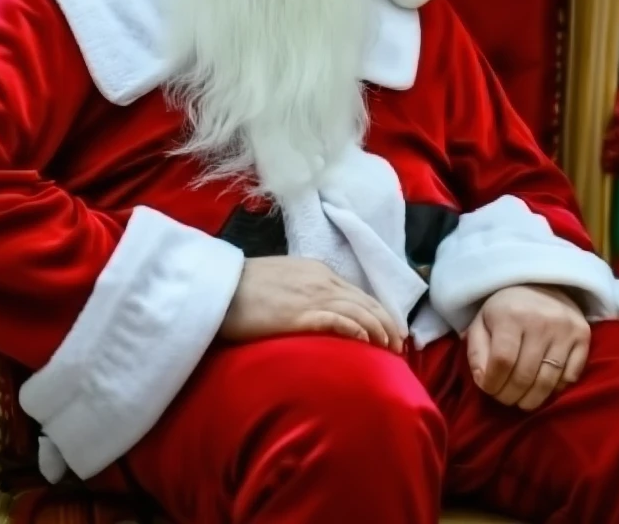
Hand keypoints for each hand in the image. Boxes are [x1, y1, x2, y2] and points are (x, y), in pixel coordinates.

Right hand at [220, 256, 405, 352]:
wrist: (219, 288)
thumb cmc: (244, 288)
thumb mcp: (282, 282)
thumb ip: (303, 291)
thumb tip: (317, 310)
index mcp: (317, 270)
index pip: (357, 292)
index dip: (377, 311)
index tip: (389, 330)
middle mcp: (321, 279)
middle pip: (365, 301)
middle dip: (387, 322)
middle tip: (400, 345)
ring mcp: (312, 295)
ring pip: (359, 311)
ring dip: (379, 330)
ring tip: (391, 349)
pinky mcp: (300, 314)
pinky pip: (338, 321)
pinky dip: (357, 330)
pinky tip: (367, 344)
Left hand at [466, 284, 589, 410]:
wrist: (539, 283)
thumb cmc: (505, 308)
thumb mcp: (481, 322)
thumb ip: (477, 352)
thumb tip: (484, 382)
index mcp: (511, 314)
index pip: (502, 361)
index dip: (493, 383)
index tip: (489, 389)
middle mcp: (541, 321)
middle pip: (525, 376)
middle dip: (510, 396)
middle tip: (504, 398)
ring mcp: (566, 329)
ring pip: (548, 382)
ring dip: (531, 400)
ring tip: (521, 400)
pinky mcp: (583, 336)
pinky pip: (570, 377)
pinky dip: (554, 389)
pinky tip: (541, 385)